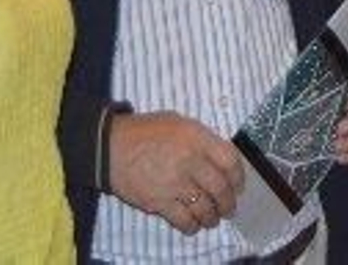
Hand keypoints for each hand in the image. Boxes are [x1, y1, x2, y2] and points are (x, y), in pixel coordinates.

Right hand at [107, 111, 244, 233]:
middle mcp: (190, 160)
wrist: (109, 146)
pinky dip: (192, 225)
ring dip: (212, 217)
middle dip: (228, 202)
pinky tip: (193, 225)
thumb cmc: (144, 131)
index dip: (239, 176)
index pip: (230, 160)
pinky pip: (184, 220)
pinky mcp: (159, 202)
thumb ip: (201, 138)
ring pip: (205, 207)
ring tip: (212, 219)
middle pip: (220, 188)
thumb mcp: (177, 122)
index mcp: (197, 137)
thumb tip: (218, 157)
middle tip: (229, 208)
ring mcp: (175, 183)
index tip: (238, 185)